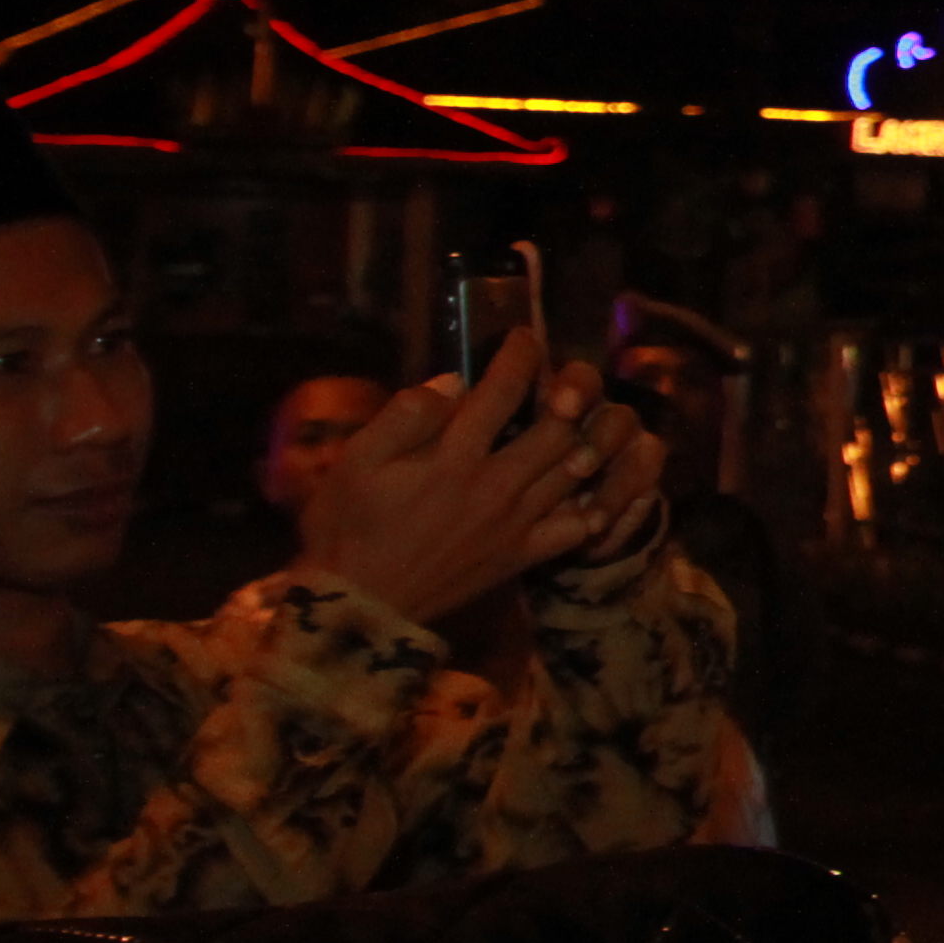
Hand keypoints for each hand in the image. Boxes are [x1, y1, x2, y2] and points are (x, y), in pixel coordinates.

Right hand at [290, 335, 648, 623]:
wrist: (360, 604)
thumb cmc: (347, 527)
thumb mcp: (355, 462)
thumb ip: (405, 417)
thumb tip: (455, 382)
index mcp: (453, 456)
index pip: (501, 392)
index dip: (519, 356)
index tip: (524, 338)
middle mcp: (496, 484)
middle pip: (557, 426)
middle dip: (570, 391)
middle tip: (566, 375)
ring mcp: (516, 523)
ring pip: (576, 470)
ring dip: (591, 438)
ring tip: (588, 418)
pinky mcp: (523, 555)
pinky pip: (577, 526)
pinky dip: (594, 503)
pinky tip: (596, 485)